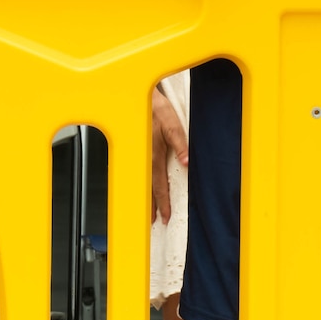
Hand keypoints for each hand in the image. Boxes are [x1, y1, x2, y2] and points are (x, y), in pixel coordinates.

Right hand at [150, 85, 186, 223]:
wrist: (137, 97)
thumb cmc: (155, 108)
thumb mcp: (172, 122)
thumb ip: (180, 143)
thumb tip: (187, 163)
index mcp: (154, 155)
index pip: (159, 186)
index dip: (163, 203)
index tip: (166, 217)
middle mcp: (144, 159)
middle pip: (147, 189)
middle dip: (151, 206)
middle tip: (153, 222)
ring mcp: (137, 155)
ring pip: (141, 182)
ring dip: (144, 198)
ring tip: (146, 211)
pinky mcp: (133, 150)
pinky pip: (137, 173)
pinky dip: (139, 185)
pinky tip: (140, 189)